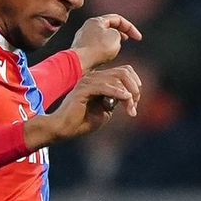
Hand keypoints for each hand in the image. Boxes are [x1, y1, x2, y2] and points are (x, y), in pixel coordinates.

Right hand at [24, 65, 141, 147]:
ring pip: (117, 78)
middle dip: (135, 89)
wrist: (65, 128)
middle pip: (123, 72)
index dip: (135, 86)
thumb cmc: (83, 121)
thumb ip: (116, 100)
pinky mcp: (83, 88)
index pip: (124, 71)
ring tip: (131, 109)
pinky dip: (118, 92)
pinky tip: (126, 98)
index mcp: (100, 80)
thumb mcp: (106, 110)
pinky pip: (105, 86)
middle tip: (134, 106)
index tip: (135, 104)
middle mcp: (94, 77)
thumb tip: (130, 95)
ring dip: (128, 95)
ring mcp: (88, 81)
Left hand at [72, 14, 141, 70]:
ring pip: (101, 37)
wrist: (80, 62)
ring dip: (111, 42)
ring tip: (116, 49)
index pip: (117, 19)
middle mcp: (88, 26)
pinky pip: (95, 46)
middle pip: (108, 26)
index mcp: (96, 20)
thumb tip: (115, 38)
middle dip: (120, 32)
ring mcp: (83, 38)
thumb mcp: (115, 37)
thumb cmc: (97, 49)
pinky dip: (103, 50)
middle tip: (127, 39)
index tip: (139, 38)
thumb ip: (119, 34)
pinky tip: (106, 58)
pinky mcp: (81, 49)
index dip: (130, 28)